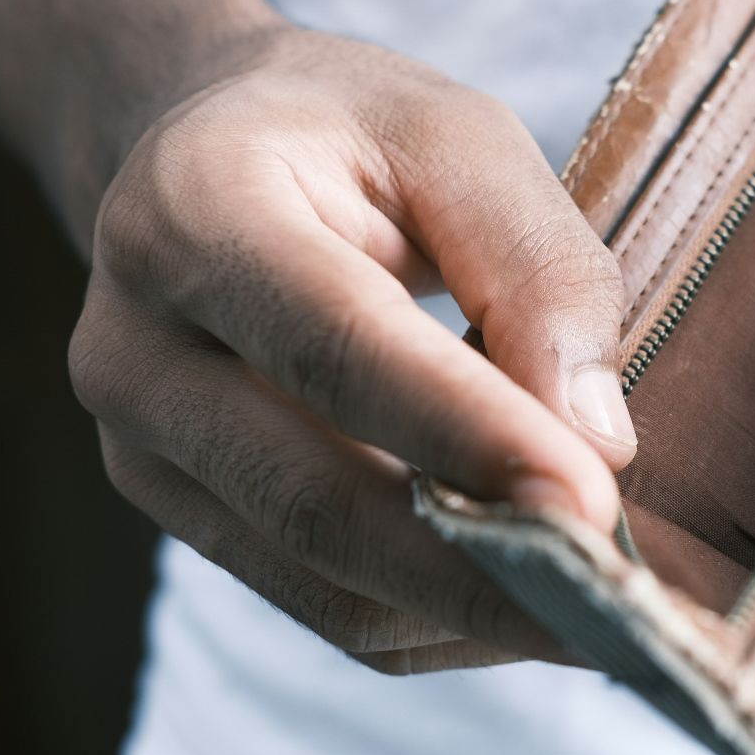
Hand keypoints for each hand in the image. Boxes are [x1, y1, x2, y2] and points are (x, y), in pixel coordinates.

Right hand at [69, 25, 635, 672]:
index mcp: (195, 208)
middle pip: (314, 498)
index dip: (467, 435)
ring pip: (321, 581)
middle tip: (619, 602)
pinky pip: (323, 606)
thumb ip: (535, 268)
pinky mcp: (179, 513)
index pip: (336, 347)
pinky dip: (437, 619)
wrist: (203, 154)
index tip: (592, 504)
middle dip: (479, 567)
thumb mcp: (459, 137)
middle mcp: (135, 344)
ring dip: (470, 610)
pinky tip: (524, 593)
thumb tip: (596, 442)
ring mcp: (140, 447)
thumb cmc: (347, 134)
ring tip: (598, 607)